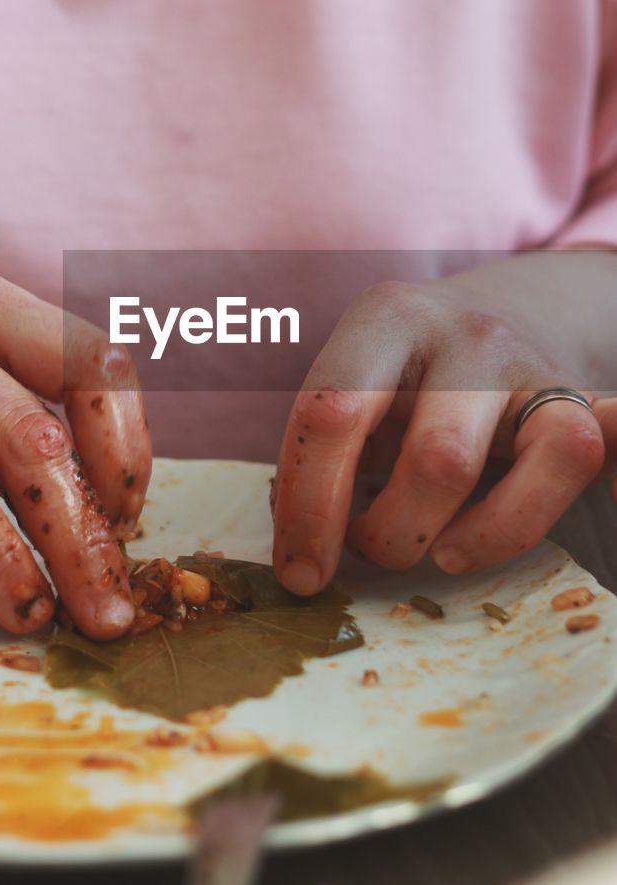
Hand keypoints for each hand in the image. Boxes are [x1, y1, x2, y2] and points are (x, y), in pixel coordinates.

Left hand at [272, 254, 610, 592]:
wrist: (510, 311)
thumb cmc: (408, 372)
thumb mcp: (355, 383)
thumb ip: (320, 448)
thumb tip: (299, 550)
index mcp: (386, 317)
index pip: (332, 414)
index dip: (309, 508)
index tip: (299, 574)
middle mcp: (467, 333)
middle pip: (437, 459)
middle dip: (392, 533)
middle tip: (370, 547)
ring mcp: (536, 367)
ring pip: (537, 465)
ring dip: (478, 537)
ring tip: (442, 550)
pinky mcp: (584, 404)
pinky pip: (605, 451)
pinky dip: (604, 490)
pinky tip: (584, 516)